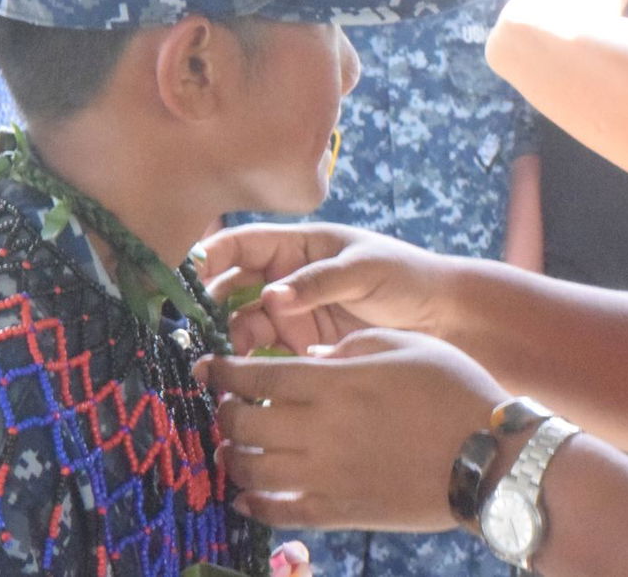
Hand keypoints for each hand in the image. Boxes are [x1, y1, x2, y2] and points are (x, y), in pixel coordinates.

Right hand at [196, 222, 445, 355]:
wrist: (442, 320)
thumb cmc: (405, 278)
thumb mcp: (364, 271)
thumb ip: (319, 282)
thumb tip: (272, 296)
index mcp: (298, 247)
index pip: (241, 244)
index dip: (209, 257)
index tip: (185, 279)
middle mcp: (285, 279)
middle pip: (230, 290)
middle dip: (208, 310)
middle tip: (195, 335)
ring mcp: (291, 315)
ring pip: (242, 327)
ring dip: (227, 344)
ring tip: (220, 365)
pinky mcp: (300, 348)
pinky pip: (264, 356)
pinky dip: (249, 367)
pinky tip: (240, 382)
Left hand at [199, 328, 508, 530]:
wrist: (489, 458)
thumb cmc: (455, 390)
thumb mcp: (407, 345)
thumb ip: (351, 345)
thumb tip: (308, 361)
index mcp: (335, 383)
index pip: (256, 377)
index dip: (223, 372)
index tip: (207, 368)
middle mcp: (320, 430)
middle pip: (244, 424)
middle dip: (223, 412)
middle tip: (224, 405)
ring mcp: (326, 475)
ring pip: (252, 471)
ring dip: (232, 457)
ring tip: (232, 446)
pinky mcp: (338, 511)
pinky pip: (279, 512)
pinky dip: (253, 505)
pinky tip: (244, 497)